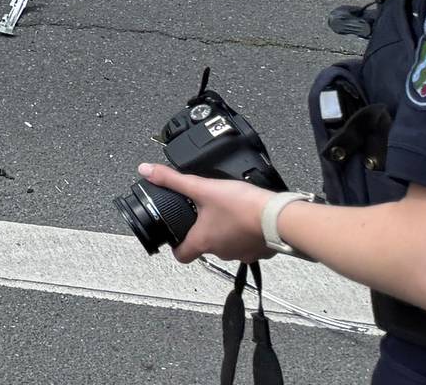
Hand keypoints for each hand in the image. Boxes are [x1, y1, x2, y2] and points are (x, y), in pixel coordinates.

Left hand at [139, 164, 276, 263]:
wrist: (279, 217)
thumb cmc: (242, 206)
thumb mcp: (202, 187)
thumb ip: (173, 180)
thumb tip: (146, 170)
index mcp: (202, 241)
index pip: (182, 256)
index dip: (177, 247)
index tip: (176, 237)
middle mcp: (220, 252)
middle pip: (205, 247)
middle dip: (204, 232)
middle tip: (206, 214)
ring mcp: (242, 254)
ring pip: (228, 246)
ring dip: (226, 232)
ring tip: (229, 213)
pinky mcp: (260, 251)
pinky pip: (249, 245)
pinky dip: (246, 234)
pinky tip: (249, 219)